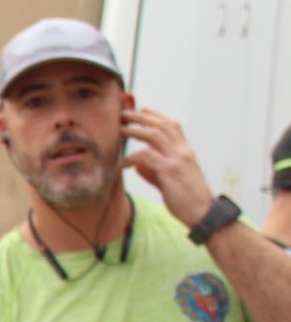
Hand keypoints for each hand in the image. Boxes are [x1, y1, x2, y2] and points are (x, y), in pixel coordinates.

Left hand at [121, 108, 213, 227]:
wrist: (202, 213)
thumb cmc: (186, 198)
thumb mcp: (169, 180)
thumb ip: (153, 170)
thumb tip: (137, 164)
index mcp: (185, 151)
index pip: (172, 125)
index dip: (156, 115)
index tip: (141, 108)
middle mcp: (183, 151)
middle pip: (162, 125)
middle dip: (142, 117)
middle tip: (124, 113)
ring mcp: (178, 160)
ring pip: (155, 136)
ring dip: (136, 130)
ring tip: (121, 130)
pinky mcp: (170, 172)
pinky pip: (147, 157)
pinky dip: (133, 157)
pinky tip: (123, 163)